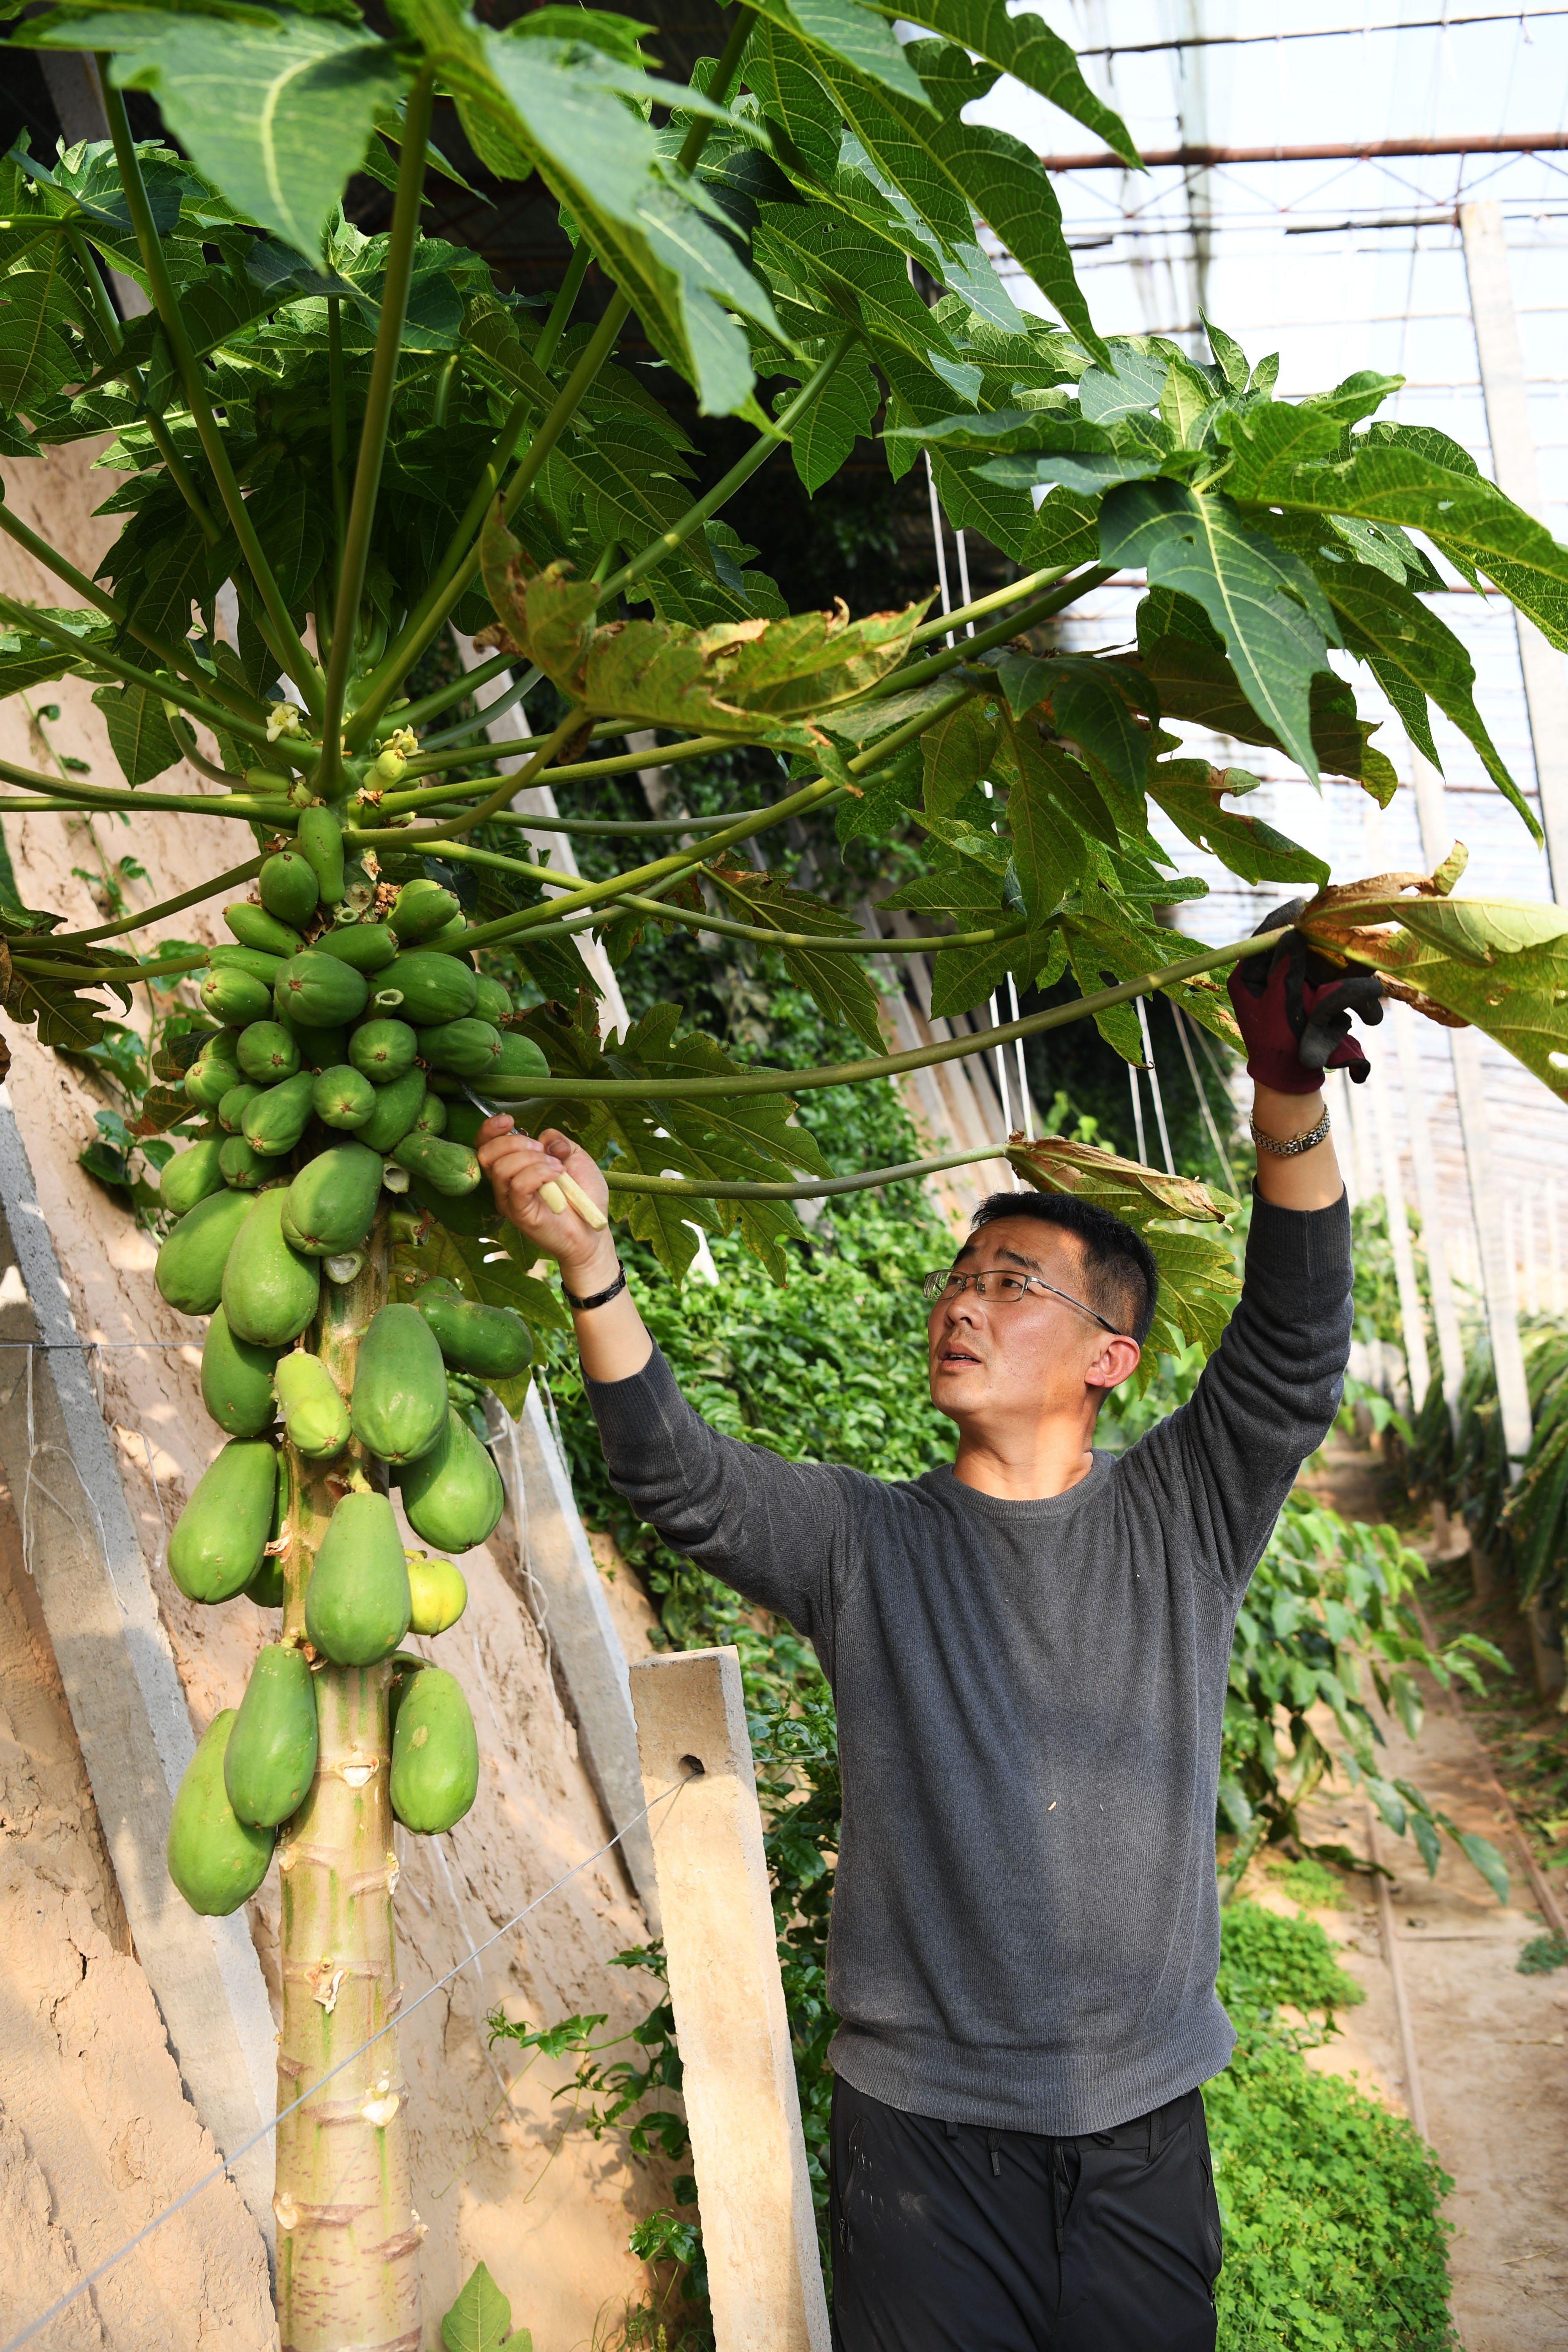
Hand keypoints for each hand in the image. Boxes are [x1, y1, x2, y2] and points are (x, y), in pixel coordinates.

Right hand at [476, 1119, 617, 1287]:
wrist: (593, 1229)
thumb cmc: (583, 1195)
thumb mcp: (576, 1157)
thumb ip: (558, 1142)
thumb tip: (544, 1137)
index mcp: (513, 1166)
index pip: (485, 1145)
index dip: (490, 1129)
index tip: (509, 1120)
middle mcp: (505, 1183)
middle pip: (487, 1153)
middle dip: (514, 1142)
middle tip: (542, 1149)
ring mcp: (510, 1199)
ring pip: (501, 1167)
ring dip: (532, 1158)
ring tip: (557, 1167)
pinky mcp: (520, 1213)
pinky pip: (518, 1185)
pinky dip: (539, 1173)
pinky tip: (557, 1175)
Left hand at [1228, 903, 1383, 1092]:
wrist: (1293, 1082)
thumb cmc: (1277, 1046)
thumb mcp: (1278, 1005)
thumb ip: (1285, 969)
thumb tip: (1293, 931)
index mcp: (1250, 976)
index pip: (1264, 937)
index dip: (1283, 919)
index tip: (1302, 904)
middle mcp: (1272, 976)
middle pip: (1299, 944)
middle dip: (1324, 944)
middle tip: (1339, 930)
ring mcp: (1298, 986)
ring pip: (1324, 962)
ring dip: (1345, 973)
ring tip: (1360, 985)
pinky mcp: (1319, 998)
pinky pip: (1339, 982)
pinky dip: (1353, 991)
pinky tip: (1364, 1007)